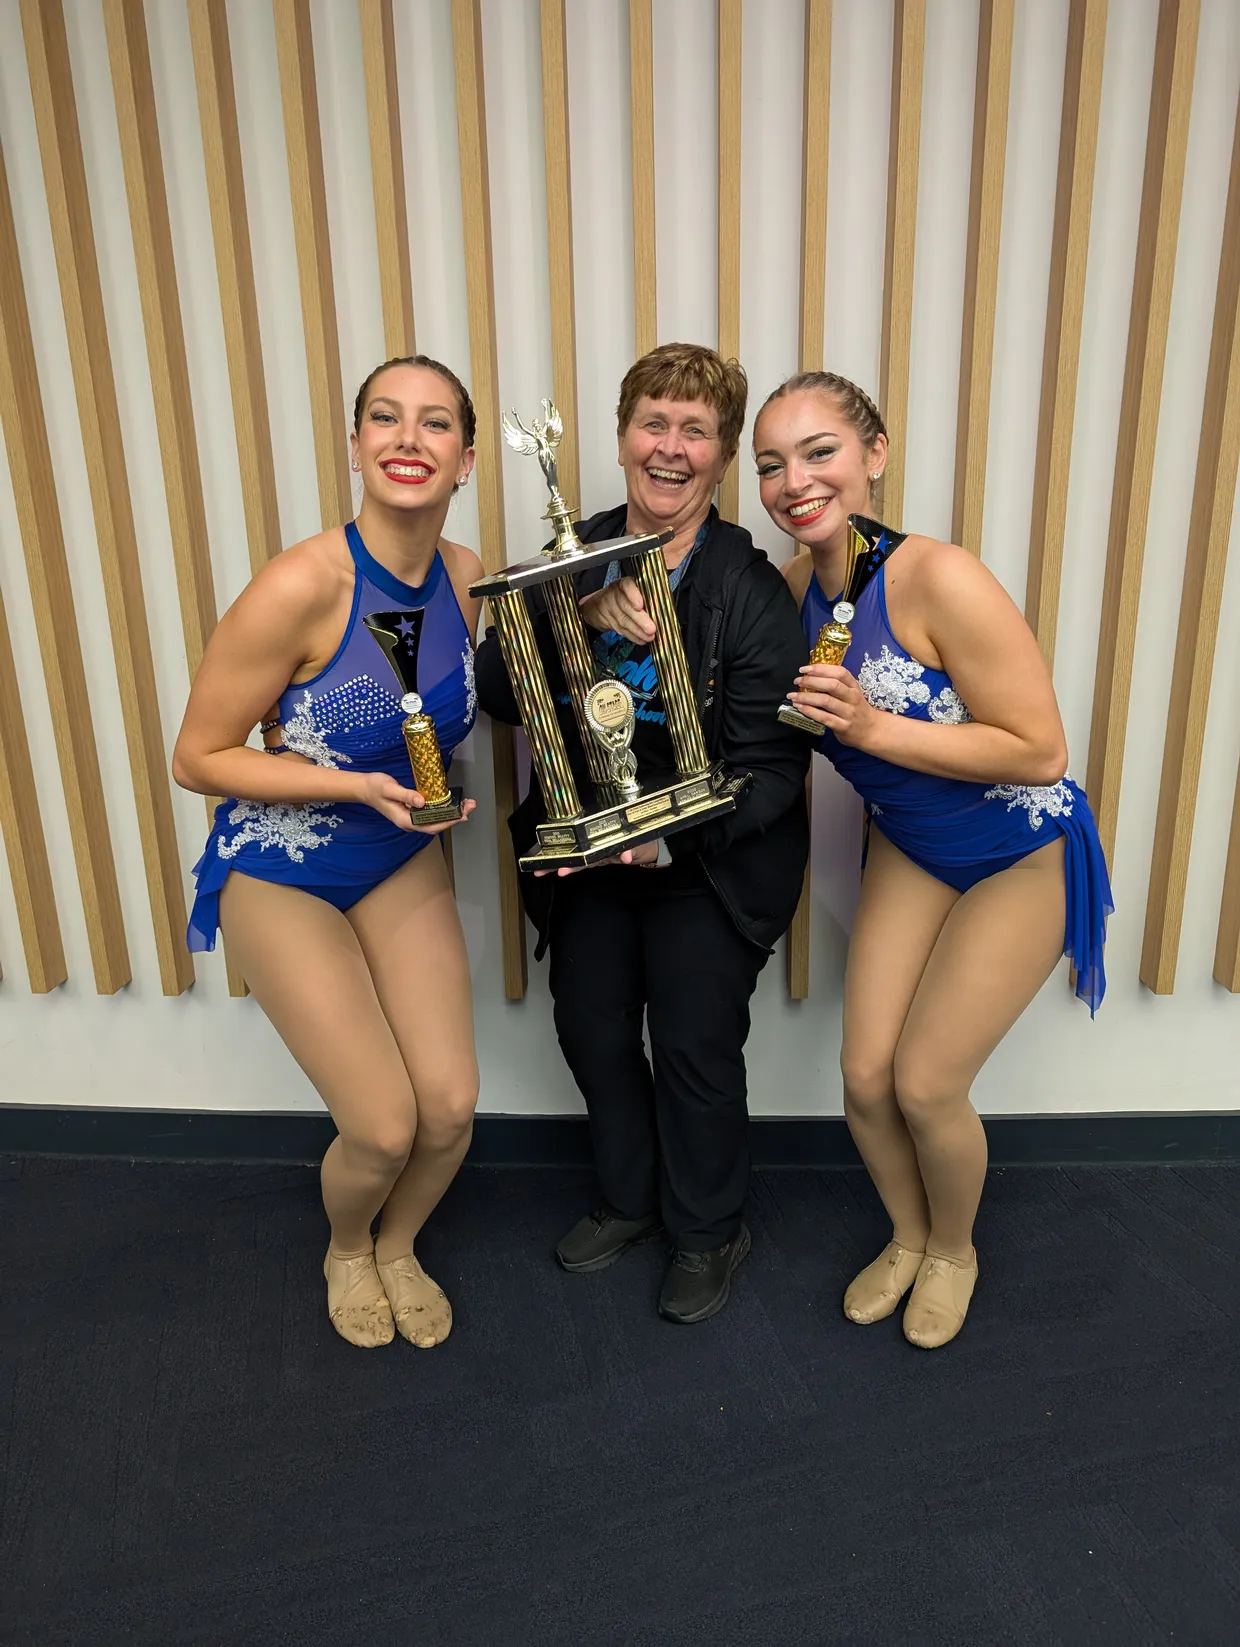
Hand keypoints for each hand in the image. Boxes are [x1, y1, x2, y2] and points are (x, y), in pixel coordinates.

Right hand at [357, 771, 475, 833]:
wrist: (364, 788)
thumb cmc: (375, 788)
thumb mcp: (389, 789)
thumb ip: (405, 795)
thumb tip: (422, 802)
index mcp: (405, 821)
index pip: (430, 826)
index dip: (447, 822)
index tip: (460, 815)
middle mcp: (410, 823)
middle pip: (437, 825)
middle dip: (455, 817)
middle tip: (470, 806)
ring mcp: (412, 818)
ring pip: (436, 820)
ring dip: (452, 813)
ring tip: (467, 804)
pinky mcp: (413, 811)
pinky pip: (432, 814)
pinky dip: (444, 809)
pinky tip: (452, 803)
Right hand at [533, 840, 661, 877]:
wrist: (656, 849)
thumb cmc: (646, 840)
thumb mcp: (640, 842)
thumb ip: (631, 849)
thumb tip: (624, 856)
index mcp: (604, 833)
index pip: (582, 838)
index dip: (567, 844)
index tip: (552, 849)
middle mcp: (598, 842)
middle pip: (574, 849)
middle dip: (555, 857)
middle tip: (538, 866)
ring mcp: (599, 852)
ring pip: (576, 859)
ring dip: (563, 865)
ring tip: (547, 871)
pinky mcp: (603, 860)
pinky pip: (586, 864)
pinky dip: (576, 868)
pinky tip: (562, 873)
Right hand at [578, 577, 655, 643]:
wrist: (601, 604)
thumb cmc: (625, 595)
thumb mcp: (635, 588)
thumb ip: (648, 594)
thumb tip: (665, 601)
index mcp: (624, 584)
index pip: (627, 586)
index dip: (633, 595)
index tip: (640, 606)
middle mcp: (615, 594)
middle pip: (626, 607)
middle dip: (640, 620)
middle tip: (651, 629)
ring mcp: (610, 608)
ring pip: (624, 621)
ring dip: (638, 631)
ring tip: (649, 636)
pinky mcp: (608, 621)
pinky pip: (621, 630)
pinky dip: (633, 636)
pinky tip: (641, 640)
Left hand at [786, 664, 876, 746]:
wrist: (871, 730)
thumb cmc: (856, 709)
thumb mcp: (851, 693)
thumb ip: (837, 684)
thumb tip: (811, 675)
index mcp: (854, 686)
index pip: (840, 672)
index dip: (821, 669)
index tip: (805, 669)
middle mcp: (852, 698)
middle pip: (832, 685)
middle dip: (811, 681)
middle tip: (797, 681)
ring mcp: (848, 713)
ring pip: (826, 701)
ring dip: (807, 697)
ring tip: (793, 696)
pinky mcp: (843, 726)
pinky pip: (824, 717)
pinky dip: (810, 712)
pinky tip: (800, 708)